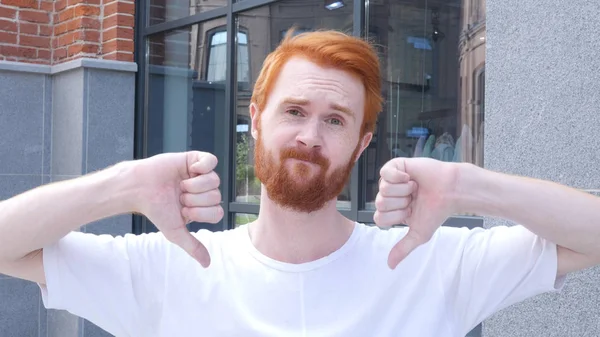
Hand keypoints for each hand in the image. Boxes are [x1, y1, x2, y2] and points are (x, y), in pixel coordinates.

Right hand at [134, 151, 223, 266]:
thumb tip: (207, 264)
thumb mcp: (175, 231)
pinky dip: (201, 167)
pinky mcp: (195, 159)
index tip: (183, 211)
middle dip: (194, 199)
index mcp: (203, 207)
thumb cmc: (156, 209)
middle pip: (216, 197)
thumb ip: (193, 246)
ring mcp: (201, 174)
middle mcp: (204, 191)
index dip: (200, 213)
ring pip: (214, 180)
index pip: (217, 212)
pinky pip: (211, 160)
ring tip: (180, 185)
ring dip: (194, 185)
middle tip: (179, 197)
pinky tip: (189, 171)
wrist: (139, 189)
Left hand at [374, 157, 458, 268]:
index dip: (396, 216)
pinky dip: (399, 177)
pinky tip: (410, 178)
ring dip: (403, 191)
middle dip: (401, 203)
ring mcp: (391, 180)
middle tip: (415, 198)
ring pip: (383, 190)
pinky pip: (385, 173)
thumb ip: (403, 248)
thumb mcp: (419, 234)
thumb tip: (390, 266)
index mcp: (392, 210)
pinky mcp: (395, 166)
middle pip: (379, 204)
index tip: (411, 212)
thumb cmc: (436, 211)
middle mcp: (389, 196)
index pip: (379, 218)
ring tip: (415, 188)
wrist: (451, 191)